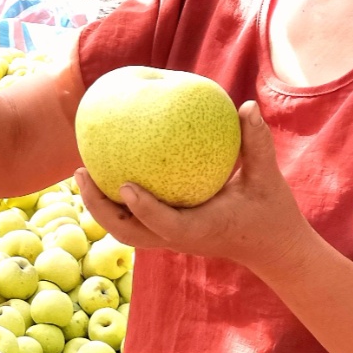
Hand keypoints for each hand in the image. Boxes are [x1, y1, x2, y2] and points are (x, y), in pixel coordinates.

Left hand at [75, 101, 316, 275]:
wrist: (272, 246)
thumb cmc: (270, 210)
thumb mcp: (267, 177)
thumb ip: (256, 142)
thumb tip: (246, 106)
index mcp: (201, 230)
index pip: (166, 224)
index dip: (144, 208)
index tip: (126, 185)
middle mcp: (179, 239)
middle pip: (128, 233)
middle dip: (99, 208)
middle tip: (81, 173)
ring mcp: (169, 240)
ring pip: (124, 230)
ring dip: (100, 206)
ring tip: (81, 173)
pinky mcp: (167, 234)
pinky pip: (133, 220)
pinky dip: (115, 202)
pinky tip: (106, 171)